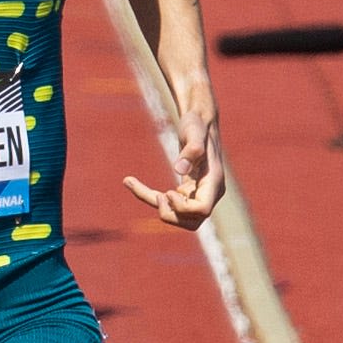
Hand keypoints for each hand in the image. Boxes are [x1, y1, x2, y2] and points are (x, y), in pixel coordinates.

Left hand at [124, 110, 222, 231]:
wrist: (200, 121)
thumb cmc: (197, 125)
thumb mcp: (194, 132)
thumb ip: (192, 149)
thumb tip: (179, 169)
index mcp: (214, 181)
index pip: (203, 210)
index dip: (183, 208)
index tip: (168, 191)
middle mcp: (210, 192)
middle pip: (193, 221)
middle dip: (171, 214)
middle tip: (156, 196)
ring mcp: (199, 193)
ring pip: (180, 218)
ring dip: (159, 209)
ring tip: (136, 186)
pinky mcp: (187, 191)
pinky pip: (169, 202)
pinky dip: (148, 196)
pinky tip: (128, 181)